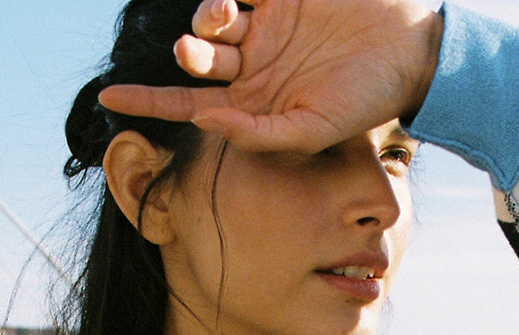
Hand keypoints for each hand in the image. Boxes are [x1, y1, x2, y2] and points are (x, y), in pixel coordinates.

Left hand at [98, 0, 442, 153]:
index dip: (148, 103)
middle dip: (187, 51)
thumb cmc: (367, 101)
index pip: (190, 107)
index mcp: (255, 106)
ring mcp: (266, 24)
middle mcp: (254, 65)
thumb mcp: (311, 131)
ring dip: (204, 17)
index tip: (107, 100)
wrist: (411, 50)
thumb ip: (259, 134)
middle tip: (195, 49)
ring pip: (211, 18)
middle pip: (197, 57)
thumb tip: (207, 120)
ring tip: (223, 16)